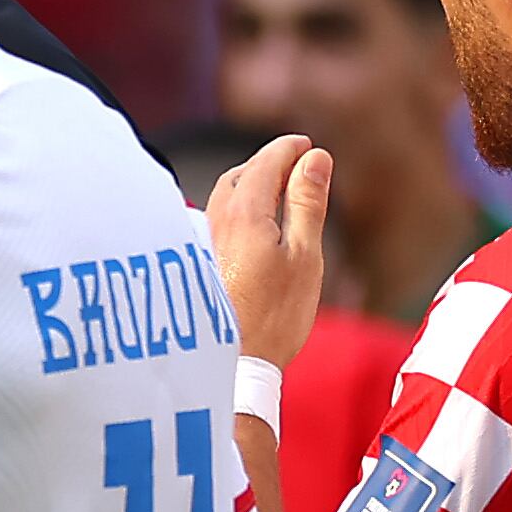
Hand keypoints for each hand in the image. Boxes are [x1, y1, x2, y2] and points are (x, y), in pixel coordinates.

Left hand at [205, 131, 334, 368]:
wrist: (233, 366)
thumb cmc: (275, 315)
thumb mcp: (304, 255)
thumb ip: (308, 202)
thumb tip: (315, 158)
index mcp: (243, 213)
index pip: (264, 162)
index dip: (288, 149)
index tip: (307, 145)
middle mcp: (213, 221)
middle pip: (240, 176)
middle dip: (268, 164)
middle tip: (296, 165)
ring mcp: (200, 242)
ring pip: (223, 198)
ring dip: (250, 186)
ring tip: (278, 193)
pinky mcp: (195, 262)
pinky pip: (216, 220)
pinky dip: (237, 210)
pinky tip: (252, 228)